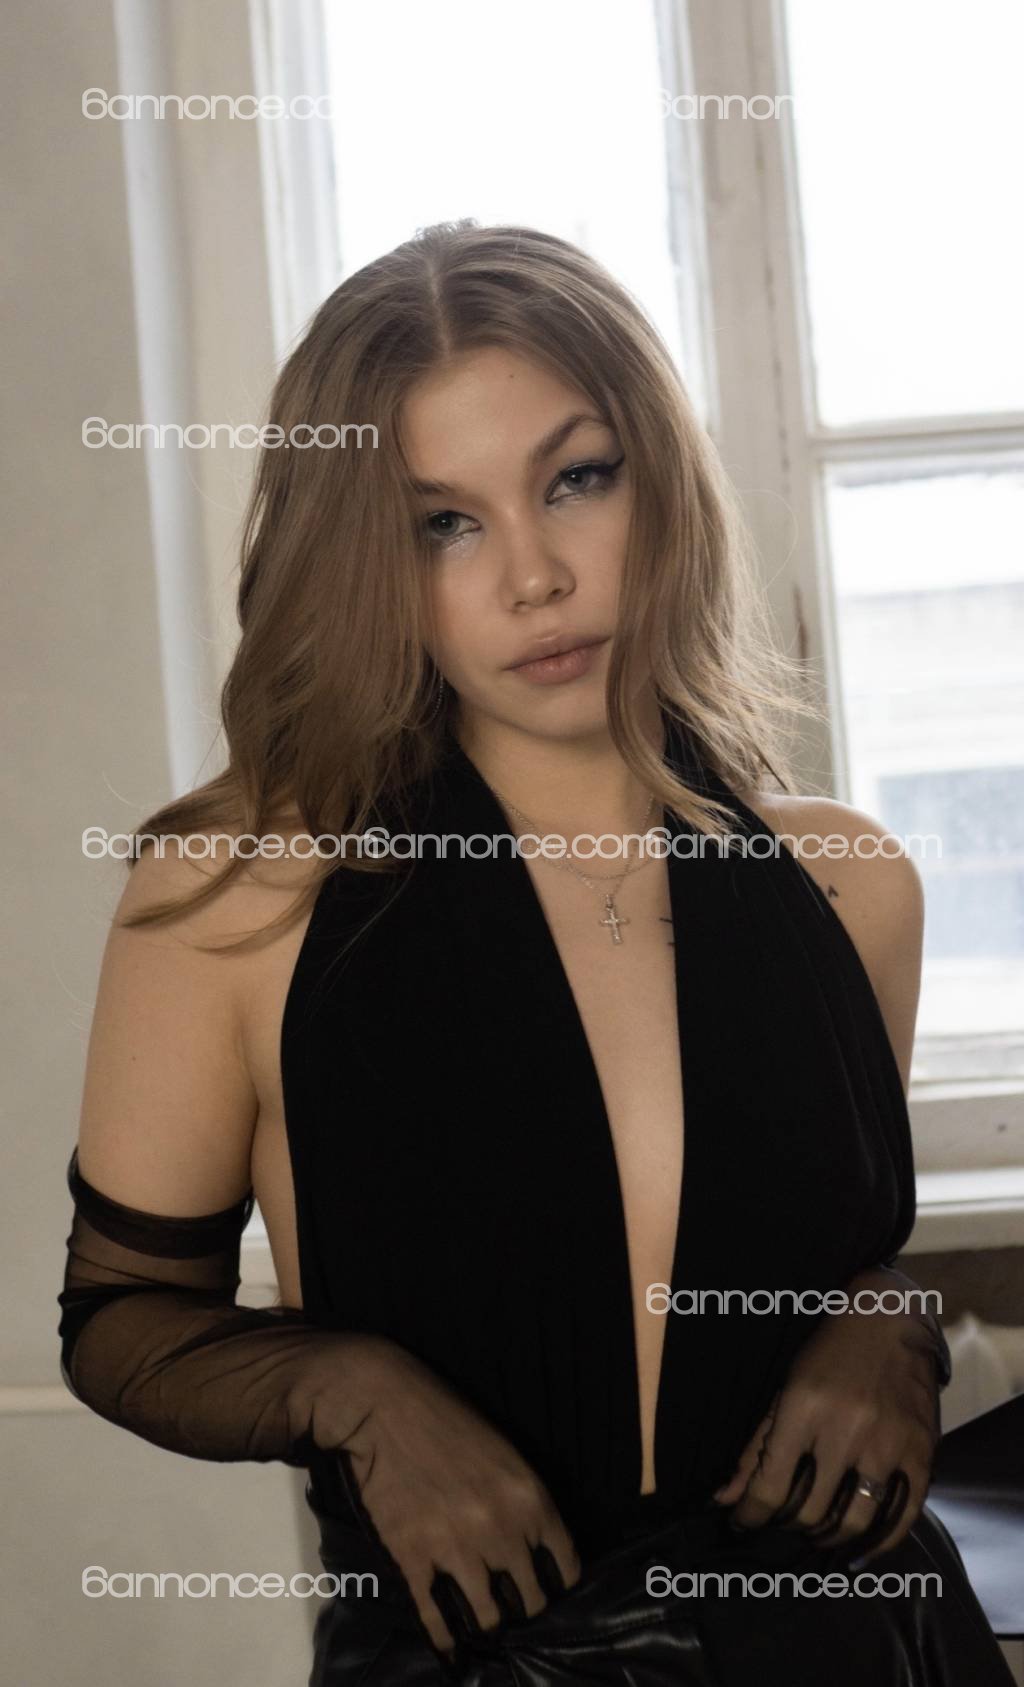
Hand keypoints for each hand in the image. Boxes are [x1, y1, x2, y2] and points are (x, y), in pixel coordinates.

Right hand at [309, 1333, 580, 1655]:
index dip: (557, 1584)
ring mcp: (455, 1550)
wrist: (381, 1405)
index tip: (549, 1589)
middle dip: (523, 1607)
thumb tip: (536, 1547)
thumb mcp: (504, 1452)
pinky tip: (450, 1651)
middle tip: (514, 1607)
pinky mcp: (413, 1561)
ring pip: (488, 1618)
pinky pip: (436, 1619)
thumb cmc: (445, 1419)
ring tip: (484, 1623)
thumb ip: (525, 1501)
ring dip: (487, 1624)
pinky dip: (445, 1640)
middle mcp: (501, 1532)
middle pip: (530, 1602)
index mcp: (531, 1499)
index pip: (565, 1568)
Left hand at [711, 1268, 943, 1564]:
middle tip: (781, 1527)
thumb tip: (725, 1498)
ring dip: (829, 1540)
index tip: (742, 1523)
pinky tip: (859, 1551)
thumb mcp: (784, 1390)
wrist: (889, 1320)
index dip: (750, 1516)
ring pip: (854, 1521)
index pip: (770, 1486)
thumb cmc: (828, 1354)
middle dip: (787, 1527)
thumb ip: (756, 1447)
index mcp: (804, 1410)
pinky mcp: (921, 1453)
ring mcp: (888, 1445)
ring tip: (816, 1538)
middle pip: (811, 1511)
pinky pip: (902, 1517)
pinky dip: (879, 1543)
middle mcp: (846, 1431)